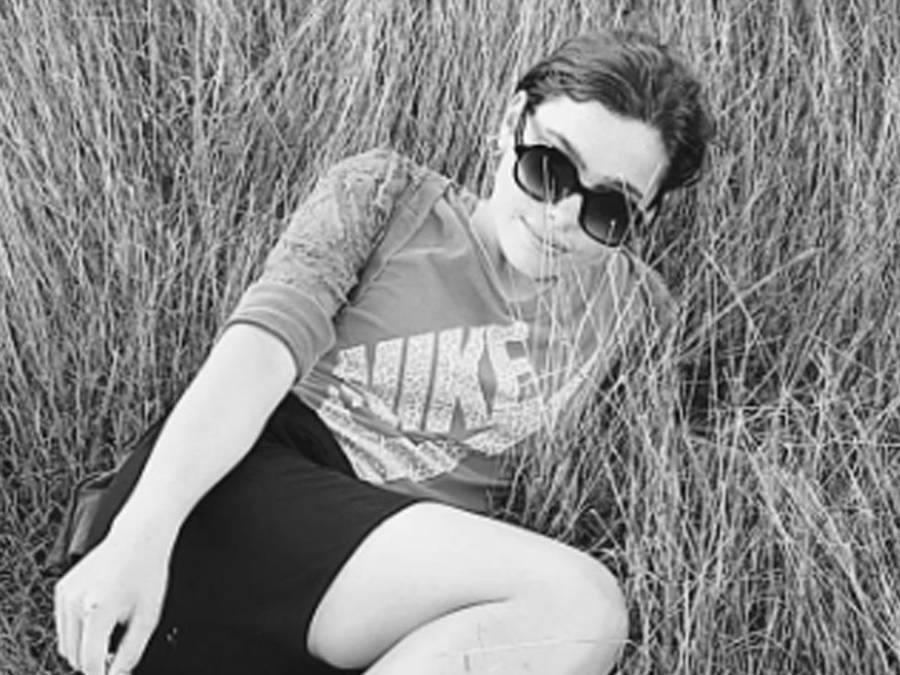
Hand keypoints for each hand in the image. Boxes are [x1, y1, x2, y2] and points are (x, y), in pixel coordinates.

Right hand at [54, 528, 172, 674]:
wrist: (138, 537)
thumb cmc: (147, 572)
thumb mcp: (148, 616)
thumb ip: (131, 652)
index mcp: (98, 609)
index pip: (90, 662)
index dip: (104, 674)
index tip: (113, 673)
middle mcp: (75, 602)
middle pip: (74, 657)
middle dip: (94, 662)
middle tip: (116, 654)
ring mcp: (65, 595)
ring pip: (65, 645)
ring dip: (84, 649)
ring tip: (110, 636)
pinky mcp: (61, 590)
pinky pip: (63, 626)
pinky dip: (78, 632)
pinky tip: (100, 618)